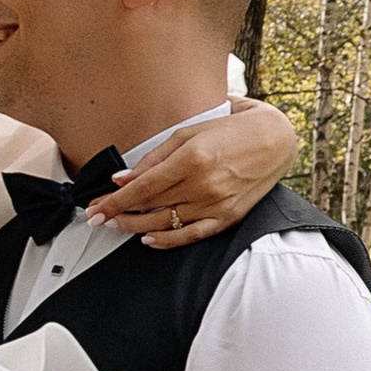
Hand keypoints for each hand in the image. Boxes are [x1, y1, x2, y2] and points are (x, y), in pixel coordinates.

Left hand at [96, 95, 297, 245]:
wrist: (274, 139)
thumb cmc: (232, 130)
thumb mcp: (188, 132)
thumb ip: (154, 158)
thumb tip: (124, 178)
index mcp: (192, 159)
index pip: (141, 188)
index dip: (114, 201)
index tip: (96, 208)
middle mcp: (203, 184)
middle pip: (150, 207)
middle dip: (119, 214)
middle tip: (100, 217)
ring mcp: (216, 204)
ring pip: (166, 224)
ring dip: (136, 227)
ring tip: (119, 225)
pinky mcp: (227, 217)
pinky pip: (191, 236)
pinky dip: (167, 241)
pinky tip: (149, 239)